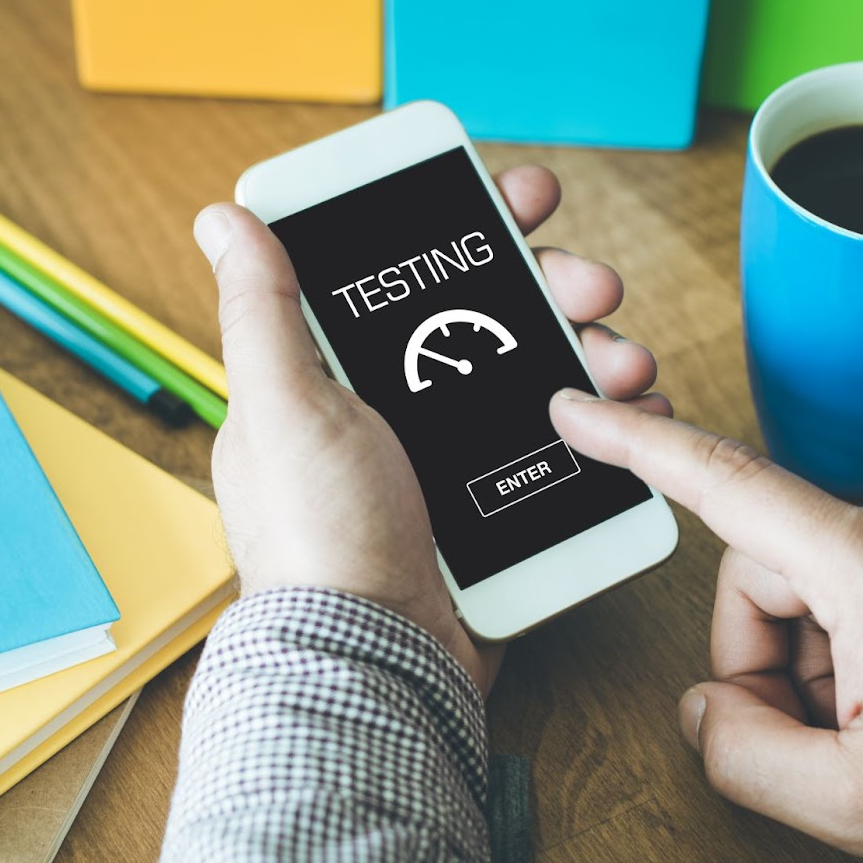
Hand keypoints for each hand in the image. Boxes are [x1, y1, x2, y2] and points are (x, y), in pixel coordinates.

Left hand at [194, 167, 668, 695]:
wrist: (379, 661)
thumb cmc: (319, 540)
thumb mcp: (283, 408)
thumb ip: (262, 311)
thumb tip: (228, 219)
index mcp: (337, 380)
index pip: (406, 277)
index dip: (465, 229)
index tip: (516, 201)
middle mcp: (397, 413)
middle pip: (488, 318)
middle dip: (549, 284)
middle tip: (590, 279)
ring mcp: (452, 464)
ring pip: (537, 377)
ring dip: (590, 349)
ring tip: (622, 357)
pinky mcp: (499, 511)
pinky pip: (563, 450)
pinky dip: (605, 426)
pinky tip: (635, 410)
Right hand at [551, 391, 862, 862]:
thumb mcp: (857, 807)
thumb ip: (743, 755)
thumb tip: (704, 706)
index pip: (728, 485)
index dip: (637, 447)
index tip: (577, 409)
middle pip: (765, 569)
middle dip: (768, 659)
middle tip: (822, 738)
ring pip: (816, 582)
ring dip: (820, 660)